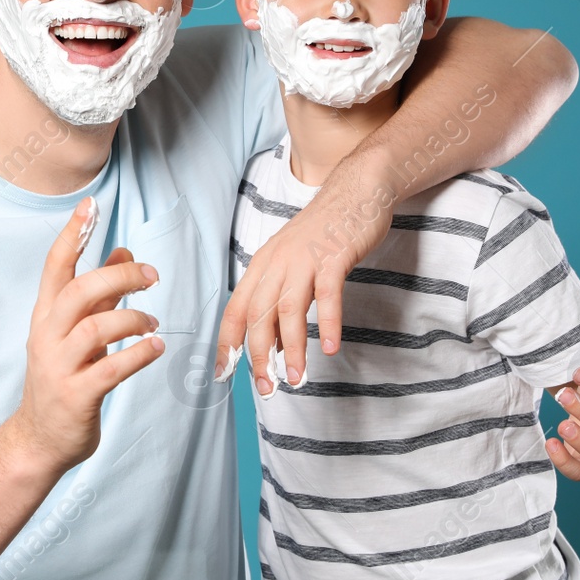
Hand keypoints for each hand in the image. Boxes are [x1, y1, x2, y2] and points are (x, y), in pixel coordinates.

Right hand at [8, 197, 165, 474]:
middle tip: (152, 276)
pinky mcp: (76, 396)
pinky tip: (156, 350)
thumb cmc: (62, 379)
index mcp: (45, 316)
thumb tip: (124, 252)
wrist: (38, 440)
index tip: (90, 205)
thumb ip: (100, 294)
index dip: (73, 234)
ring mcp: (59, 367)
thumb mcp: (74, 333)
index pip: (55, 266)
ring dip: (134, 319)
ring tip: (152, 324)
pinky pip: (112, 369)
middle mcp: (47, 336)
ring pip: (97, 328)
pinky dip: (139, 355)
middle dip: (120, 276)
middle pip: (80, 291)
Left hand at [216, 164, 391, 394]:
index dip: (227, 343)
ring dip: (291, 349)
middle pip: (259, 315)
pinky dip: (328, 322)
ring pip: (289, 310)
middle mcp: (276, 264)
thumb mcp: (293, 266)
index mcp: (261, 266)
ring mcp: (304, 260)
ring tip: (295, 379)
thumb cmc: (323, 234)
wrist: (356, 190)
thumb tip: (275, 347)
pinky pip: (329, 295)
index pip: (235, 310)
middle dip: (257, 356)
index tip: (223, 372)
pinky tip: (331, 348)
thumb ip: (282, 303)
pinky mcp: (334, 257)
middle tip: (265, 388)